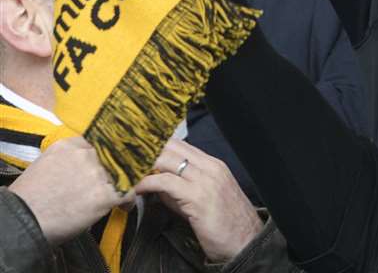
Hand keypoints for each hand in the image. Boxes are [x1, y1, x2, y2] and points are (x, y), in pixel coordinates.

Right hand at [9, 137, 125, 244]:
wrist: (23, 221)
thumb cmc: (27, 200)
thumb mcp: (43, 167)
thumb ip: (66, 161)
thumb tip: (79, 169)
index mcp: (68, 146)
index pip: (98, 143)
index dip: (104, 155)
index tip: (107, 164)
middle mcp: (85, 154)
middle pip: (113, 157)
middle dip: (114, 170)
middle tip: (114, 182)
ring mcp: (97, 173)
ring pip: (123, 173)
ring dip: (122, 185)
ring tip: (120, 196)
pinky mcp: (105, 194)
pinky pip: (128, 193)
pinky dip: (128, 201)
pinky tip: (123, 207)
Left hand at [132, 140, 261, 262]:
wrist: (245, 241)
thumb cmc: (225, 224)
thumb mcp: (203, 200)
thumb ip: (180, 189)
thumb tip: (157, 185)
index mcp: (213, 165)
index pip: (181, 144)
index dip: (157, 144)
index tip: (136, 149)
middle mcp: (210, 167)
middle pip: (172, 147)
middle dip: (146, 149)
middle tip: (124, 156)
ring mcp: (205, 180)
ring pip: (168, 160)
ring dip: (144, 163)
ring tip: (125, 170)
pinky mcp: (197, 197)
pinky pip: (165, 183)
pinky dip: (147, 183)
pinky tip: (136, 188)